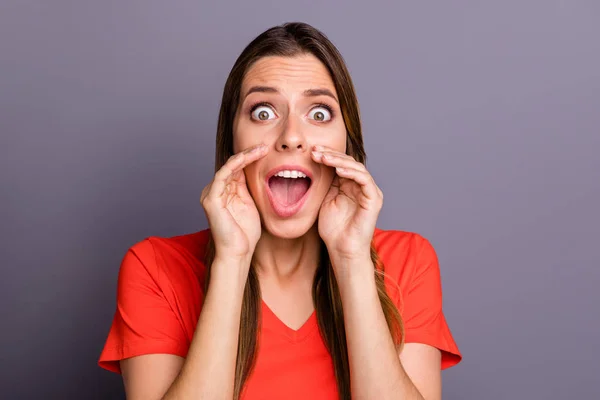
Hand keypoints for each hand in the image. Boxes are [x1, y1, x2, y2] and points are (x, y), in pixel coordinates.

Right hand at [200, 144, 267, 261]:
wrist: (238, 253)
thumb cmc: (245, 234)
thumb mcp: (250, 205)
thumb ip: (248, 188)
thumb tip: (254, 170)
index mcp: (224, 192)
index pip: (236, 169)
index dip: (250, 158)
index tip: (267, 150)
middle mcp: (215, 190)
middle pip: (232, 165)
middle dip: (249, 153)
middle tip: (265, 145)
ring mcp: (211, 194)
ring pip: (228, 166)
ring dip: (245, 156)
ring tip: (261, 149)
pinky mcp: (211, 199)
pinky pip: (223, 175)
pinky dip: (236, 164)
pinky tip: (248, 157)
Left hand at [312, 145, 382, 263]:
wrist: (342, 250)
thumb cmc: (333, 230)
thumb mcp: (325, 200)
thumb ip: (326, 184)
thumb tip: (316, 164)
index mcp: (350, 185)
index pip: (341, 164)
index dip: (327, 155)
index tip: (311, 151)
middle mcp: (362, 186)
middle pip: (348, 162)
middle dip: (331, 154)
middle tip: (315, 151)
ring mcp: (369, 192)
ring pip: (356, 167)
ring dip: (338, 160)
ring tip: (323, 157)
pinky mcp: (373, 199)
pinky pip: (364, 179)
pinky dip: (351, 172)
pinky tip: (337, 169)